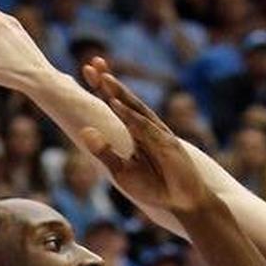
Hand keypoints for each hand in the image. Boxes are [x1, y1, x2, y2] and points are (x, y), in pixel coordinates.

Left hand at [78, 60, 210, 214]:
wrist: (182, 203)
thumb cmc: (154, 187)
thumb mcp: (120, 171)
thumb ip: (103, 151)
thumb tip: (84, 130)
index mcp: (134, 131)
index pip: (115, 104)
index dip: (101, 88)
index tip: (87, 68)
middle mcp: (146, 127)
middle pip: (124, 99)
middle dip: (108, 81)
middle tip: (93, 62)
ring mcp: (158, 134)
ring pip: (136, 109)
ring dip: (119, 93)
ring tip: (103, 79)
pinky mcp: (168, 144)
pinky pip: (146, 128)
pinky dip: (131, 116)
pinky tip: (117, 105)